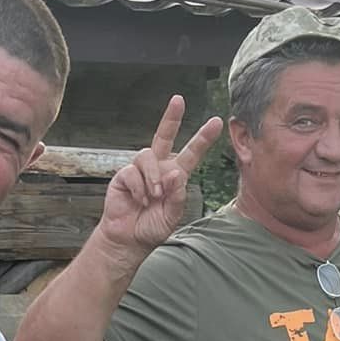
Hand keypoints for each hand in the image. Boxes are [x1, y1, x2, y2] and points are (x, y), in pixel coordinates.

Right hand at [96, 96, 222, 258]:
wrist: (129, 239)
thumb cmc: (152, 226)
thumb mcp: (173, 215)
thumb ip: (177, 195)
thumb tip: (174, 173)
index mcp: (175, 176)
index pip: (192, 153)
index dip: (203, 138)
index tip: (216, 122)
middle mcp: (158, 168)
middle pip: (164, 136)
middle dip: (171, 117)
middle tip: (178, 101)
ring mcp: (140, 170)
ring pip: (147, 155)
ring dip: (153, 177)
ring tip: (153, 196)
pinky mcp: (124, 176)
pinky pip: (131, 172)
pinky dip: (138, 187)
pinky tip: (139, 199)